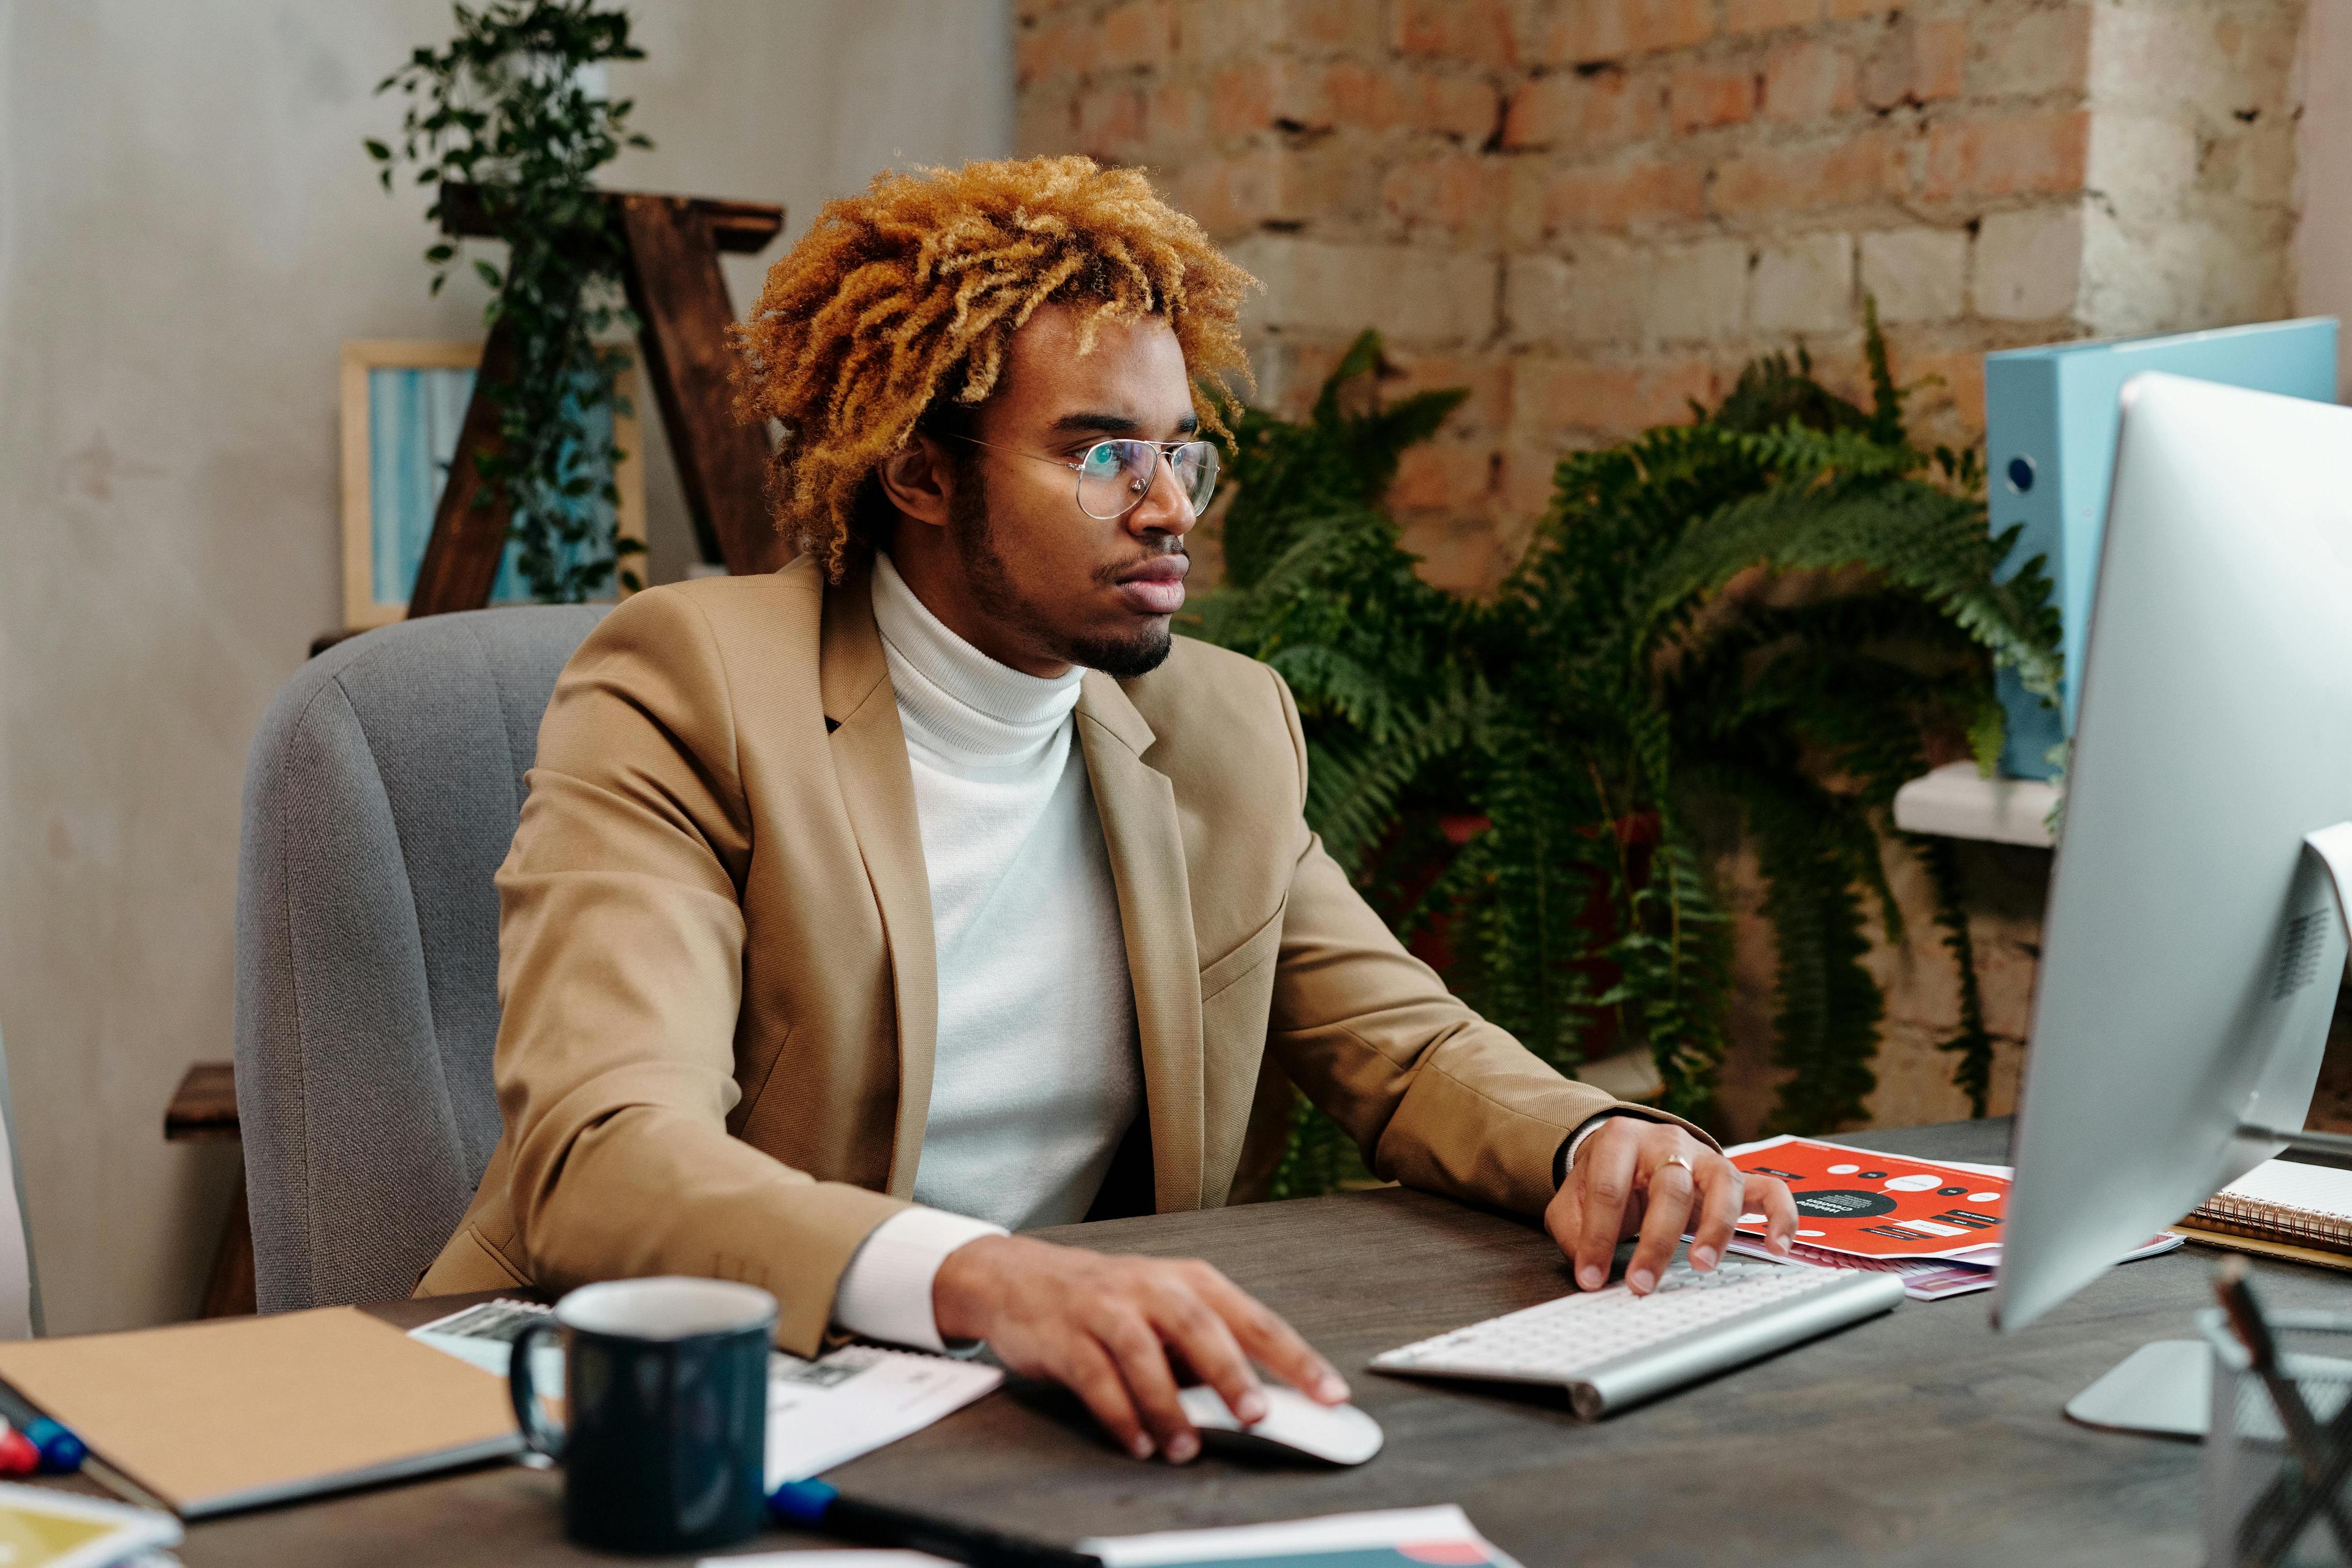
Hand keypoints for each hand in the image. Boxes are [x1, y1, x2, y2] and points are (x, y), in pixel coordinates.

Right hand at [931, 1234, 1347, 1463]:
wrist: (1020, 1278)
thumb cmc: (1109, 1301)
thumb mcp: (1165, 1312)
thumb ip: (1207, 1351)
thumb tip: (1260, 1404)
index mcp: (1191, 1280)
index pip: (1254, 1319)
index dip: (1295, 1357)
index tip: (1331, 1394)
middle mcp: (1152, 1286)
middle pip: (1201, 1327)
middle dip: (1232, 1375)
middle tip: (1256, 1416)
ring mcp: (1107, 1307)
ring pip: (1145, 1355)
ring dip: (1169, 1407)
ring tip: (1186, 1448)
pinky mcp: (1067, 1335)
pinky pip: (1096, 1378)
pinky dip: (1120, 1414)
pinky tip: (1137, 1442)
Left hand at [1543, 1118, 1797, 1294]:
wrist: (1630, 1151)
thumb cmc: (1604, 1178)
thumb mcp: (1572, 1198)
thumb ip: (1573, 1229)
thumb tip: (1589, 1270)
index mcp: (1620, 1140)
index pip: (1608, 1188)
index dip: (1598, 1236)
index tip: (1592, 1276)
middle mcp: (1668, 1143)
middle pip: (1670, 1187)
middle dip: (1655, 1241)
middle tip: (1642, 1284)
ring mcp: (1706, 1159)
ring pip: (1723, 1184)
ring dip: (1716, 1228)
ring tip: (1703, 1264)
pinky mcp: (1736, 1177)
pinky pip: (1770, 1190)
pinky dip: (1780, 1217)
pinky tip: (1776, 1248)